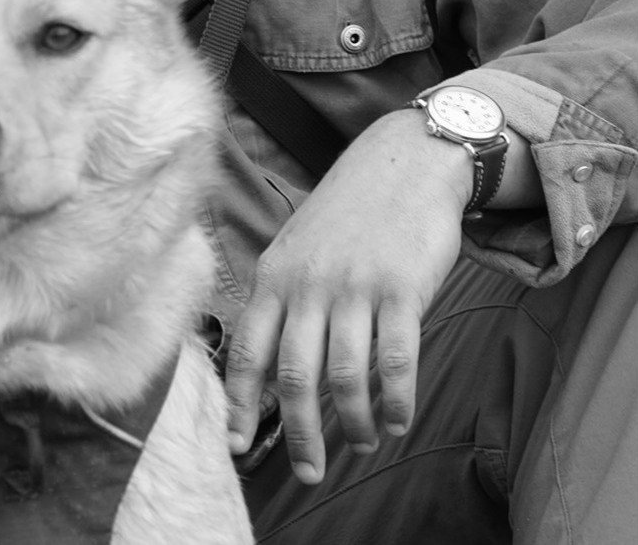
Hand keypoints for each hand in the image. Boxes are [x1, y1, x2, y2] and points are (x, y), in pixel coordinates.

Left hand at [224, 110, 472, 483]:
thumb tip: (272, 368)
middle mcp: (307, 284)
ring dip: (354, 423)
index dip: (238, 401)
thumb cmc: (349, 215)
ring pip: (345, 376)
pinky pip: (395, 361)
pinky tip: (399, 421)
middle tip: (309, 473)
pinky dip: (397, 401)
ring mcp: (353, 287)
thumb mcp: (299, 250)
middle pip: (294, 376)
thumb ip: (285, 301)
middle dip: (299, 434)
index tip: (234, 444)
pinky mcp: (400, 290)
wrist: (402, 164)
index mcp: (274, 276)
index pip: (246, 349)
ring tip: (363, 442)